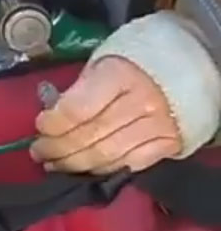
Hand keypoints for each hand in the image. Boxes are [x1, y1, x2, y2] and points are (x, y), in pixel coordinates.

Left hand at [32, 58, 182, 174]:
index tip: (40, 126)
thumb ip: (79, 90)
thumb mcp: (104, 62)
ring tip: (55, 164)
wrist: (192, 64)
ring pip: (106, 155)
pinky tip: (86, 168)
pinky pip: (129, 164)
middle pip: (88, 137)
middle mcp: (141, 102)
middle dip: (56, 149)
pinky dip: (103, 169)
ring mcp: (158, 126)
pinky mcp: (169, 143)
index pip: (76, 110)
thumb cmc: (137, 60)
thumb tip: (52, 116)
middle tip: (39, 152)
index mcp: (120, 75)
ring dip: (74, 164)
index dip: (52, 124)